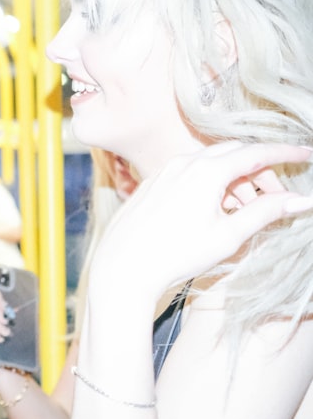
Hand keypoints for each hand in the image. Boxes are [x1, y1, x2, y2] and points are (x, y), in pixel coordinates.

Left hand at [90, 142, 312, 297]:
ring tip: (247, 212)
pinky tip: (217, 210)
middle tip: (279, 197)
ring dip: (235, 180)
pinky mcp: (153, 183)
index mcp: (206, 170)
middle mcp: (184, 162)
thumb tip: (302, 200)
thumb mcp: (229, 235)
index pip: (256, 153)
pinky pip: (190, 173)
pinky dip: (211, 184)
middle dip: (261, 171)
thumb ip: (266, 212)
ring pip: (211, 164)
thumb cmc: (177, 254)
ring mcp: (165, 171)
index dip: (286, 153)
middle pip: (234, 154)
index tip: (308, 154)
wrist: (123, 265)